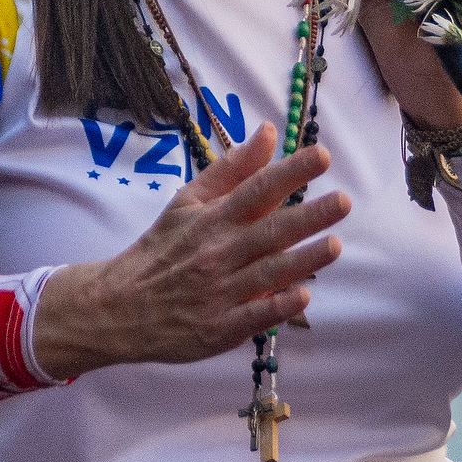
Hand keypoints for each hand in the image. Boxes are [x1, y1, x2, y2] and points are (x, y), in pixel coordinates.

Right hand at [30, 125, 346, 376]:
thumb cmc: (161, 250)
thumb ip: (230, 169)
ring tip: (333, 245)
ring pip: (266, 273)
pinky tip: (302, 295)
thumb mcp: (186, 202)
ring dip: (301, 260)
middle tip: (343, 201)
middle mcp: (217, 252)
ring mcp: (218, 292)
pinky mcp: (218, 328)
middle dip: (307, 216)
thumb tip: (267, 132)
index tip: (321, 157)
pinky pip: (253, 316)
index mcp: (211, 219)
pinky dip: (276, 307)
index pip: (256, 189)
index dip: (290, 172)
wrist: (117, 306)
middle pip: (268, 231)